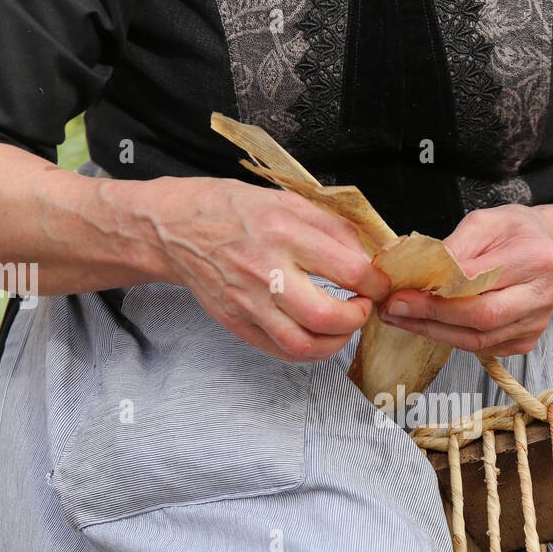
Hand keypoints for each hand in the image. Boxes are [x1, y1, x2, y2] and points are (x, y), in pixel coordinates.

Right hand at [131, 175, 390, 361]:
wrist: (175, 228)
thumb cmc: (233, 209)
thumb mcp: (286, 200)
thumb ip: (331, 226)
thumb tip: (367, 256)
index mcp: (283, 233)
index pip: (348, 270)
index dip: (375, 282)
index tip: (377, 282)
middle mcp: (265, 271)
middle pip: (326, 316)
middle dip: (358, 318)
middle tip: (362, 306)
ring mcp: (248, 302)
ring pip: (304, 346)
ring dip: (336, 342)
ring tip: (342, 325)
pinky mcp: (236, 323)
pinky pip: (280, 351)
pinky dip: (308, 350)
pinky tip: (317, 334)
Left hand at [377, 205, 552, 354]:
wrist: (549, 248)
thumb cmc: (515, 232)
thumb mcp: (484, 222)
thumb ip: (454, 247)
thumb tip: (419, 275)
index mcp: (533, 258)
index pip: (477, 282)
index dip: (435, 293)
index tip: (399, 293)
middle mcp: (540, 295)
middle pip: (480, 317)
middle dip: (430, 317)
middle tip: (394, 310)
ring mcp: (535, 323)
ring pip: (478, 340)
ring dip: (434, 332)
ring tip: (402, 319)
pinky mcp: (525, 341)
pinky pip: (483, 348)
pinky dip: (451, 338)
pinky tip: (428, 326)